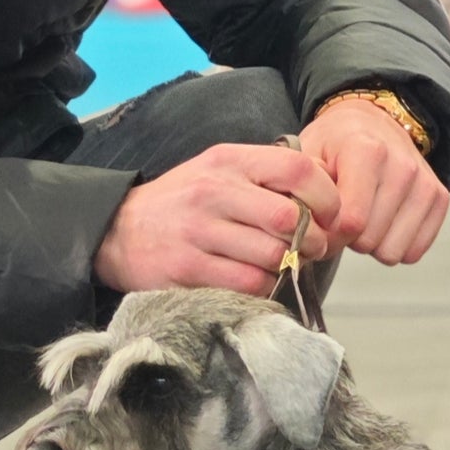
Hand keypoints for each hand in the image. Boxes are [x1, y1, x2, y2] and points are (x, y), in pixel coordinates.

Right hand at [93, 142, 340, 295]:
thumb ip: (266, 179)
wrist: (118, 231)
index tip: (331, 217)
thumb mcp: (219, 172)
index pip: (296, 169)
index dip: (327, 197)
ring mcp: (198, 231)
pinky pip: (247, 285)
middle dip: (314, 241)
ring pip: (272, 257)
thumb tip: (325, 199)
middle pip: (289, 219)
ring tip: (281, 266)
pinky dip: (263, 288)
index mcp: (228, 160)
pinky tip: (255, 281)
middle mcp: (213, 190)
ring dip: (287, 268)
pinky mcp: (188, 268)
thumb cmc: (183, 203)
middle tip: (313, 250)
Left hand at [298, 97, 448, 264]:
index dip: (331, 233)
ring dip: (374, 243)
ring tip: (365, 217)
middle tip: (345, 216)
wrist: (372, 124)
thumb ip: (303, 192)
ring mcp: (425, 182)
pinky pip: (414, 251)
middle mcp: (403, 165)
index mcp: (366, 151)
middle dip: (351, 238)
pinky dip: (396, 244)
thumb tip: (310, 232)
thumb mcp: (307, 157)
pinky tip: (385, 221)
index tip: (325, 220)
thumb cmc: (334, 146)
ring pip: (392, 252)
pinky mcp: (440, 198)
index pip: (351, 222)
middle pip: (370, 241)